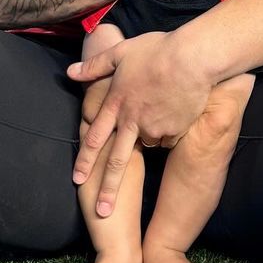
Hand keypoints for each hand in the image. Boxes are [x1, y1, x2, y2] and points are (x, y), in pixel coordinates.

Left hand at [66, 31, 212, 215]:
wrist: (193, 58)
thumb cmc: (157, 50)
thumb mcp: (122, 53)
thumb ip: (95, 65)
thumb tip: (70, 71)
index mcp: (117, 103)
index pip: (96, 138)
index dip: (85, 159)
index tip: (77, 179)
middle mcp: (132, 121)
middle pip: (117, 161)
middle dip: (108, 189)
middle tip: (103, 211)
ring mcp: (155, 127)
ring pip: (148, 142)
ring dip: (149, 138)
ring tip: (162, 114)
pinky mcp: (175, 130)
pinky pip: (170, 136)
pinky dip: (171, 130)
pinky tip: (177, 114)